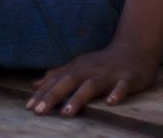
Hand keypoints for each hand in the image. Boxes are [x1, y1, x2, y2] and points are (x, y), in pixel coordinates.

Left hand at [26, 40, 156, 117]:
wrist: (134, 49)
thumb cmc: (102, 63)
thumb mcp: (78, 66)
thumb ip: (57, 75)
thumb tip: (35, 85)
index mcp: (78, 68)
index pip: (57, 81)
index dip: (42, 93)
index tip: (29, 107)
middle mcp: (90, 70)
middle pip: (69, 82)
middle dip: (53, 96)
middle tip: (39, 112)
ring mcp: (109, 74)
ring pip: (91, 86)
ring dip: (78, 98)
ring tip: (66, 113)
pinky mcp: (127, 79)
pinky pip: (122, 87)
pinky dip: (117, 94)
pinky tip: (111, 103)